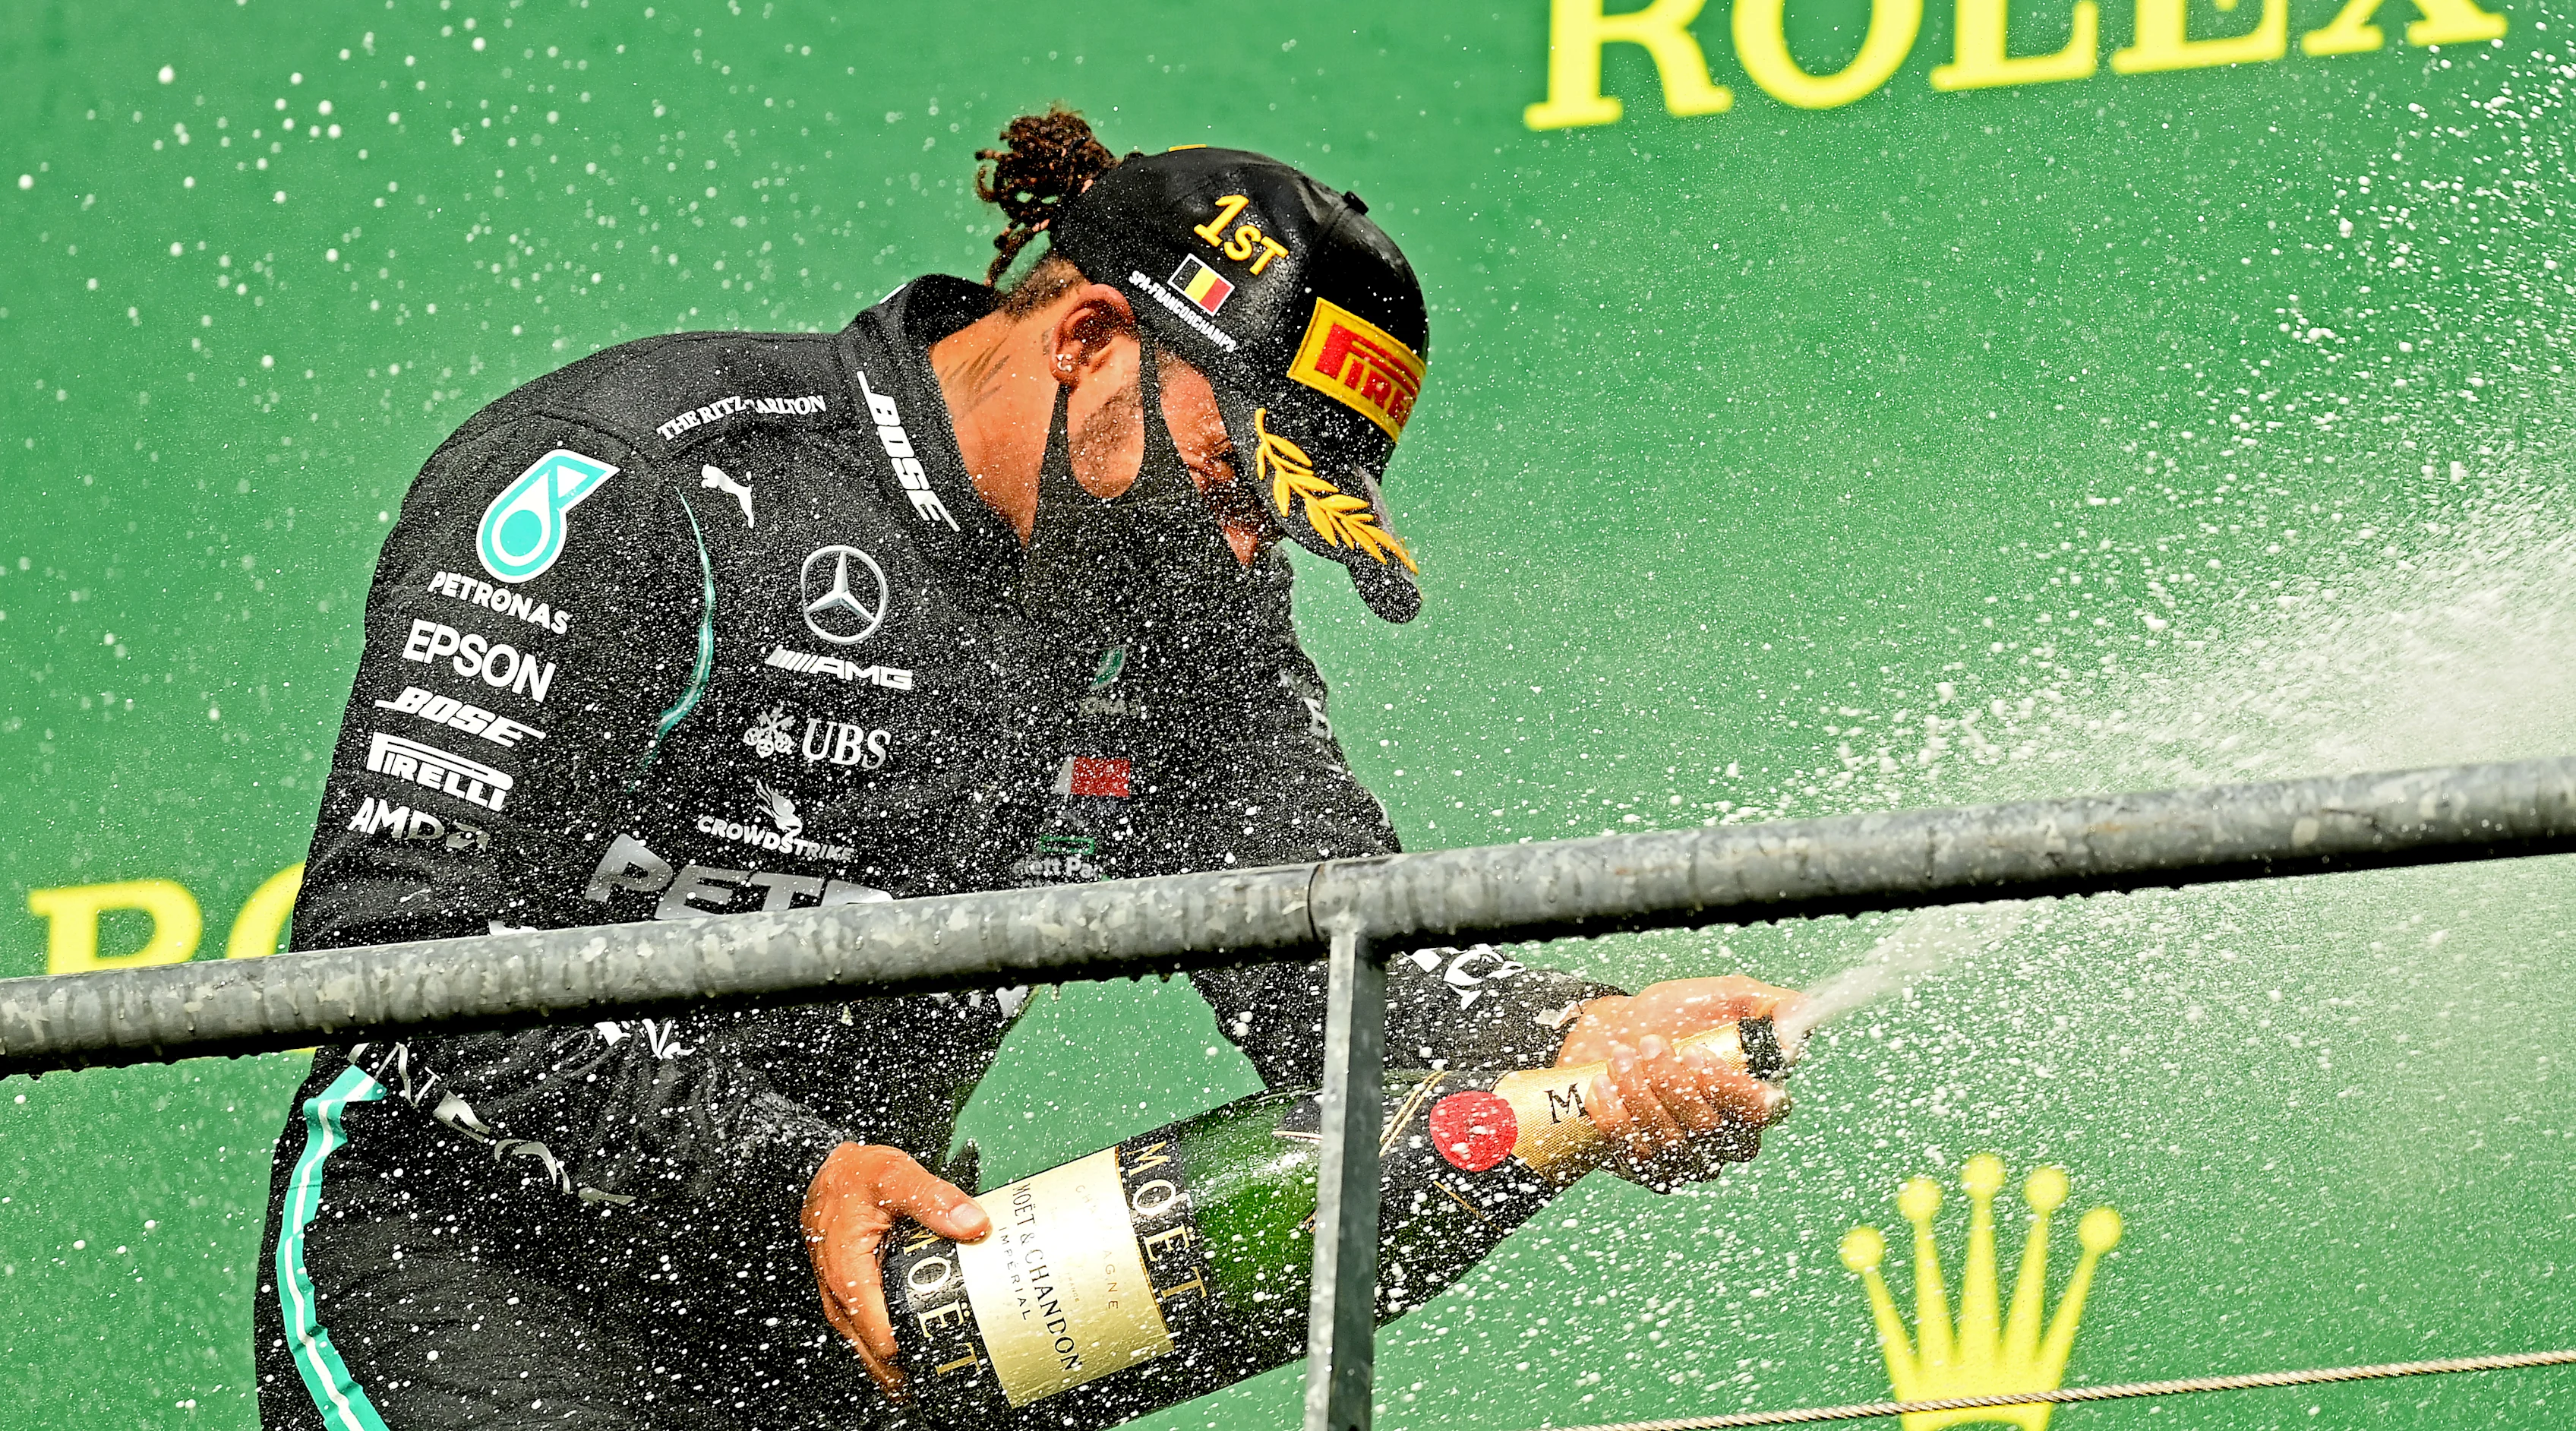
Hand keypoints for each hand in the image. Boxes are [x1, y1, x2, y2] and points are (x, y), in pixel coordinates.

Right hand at [802, 1143, 990, 1397]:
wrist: (828, 1172)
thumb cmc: (853, 1176)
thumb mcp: (894, 1175)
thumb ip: (933, 1198)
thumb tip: (971, 1223)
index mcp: (848, 1273)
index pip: (883, 1336)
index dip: (917, 1347)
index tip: (952, 1347)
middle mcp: (840, 1296)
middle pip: (877, 1357)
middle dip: (913, 1366)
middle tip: (955, 1363)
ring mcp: (842, 1301)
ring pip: (871, 1353)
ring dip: (903, 1364)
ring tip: (942, 1365)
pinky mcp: (848, 1299)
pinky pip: (869, 1335)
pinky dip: (893, 1347)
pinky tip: (918, 1346)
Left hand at [1555, 975, 1805, 1190]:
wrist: (1615, 1031)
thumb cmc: (1678, 1016)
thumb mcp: (1728, 997)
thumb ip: (1773, 1007)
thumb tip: (1798, 1030)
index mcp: (1757, 1100)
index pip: (1763, 1112)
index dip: (1730, 1088)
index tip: (1695, 1054)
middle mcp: (1729, 1140)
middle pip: (1711, 1129)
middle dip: (1673, 1084)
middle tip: (1649, 1044)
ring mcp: (1689, 1160)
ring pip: (1673, 1145)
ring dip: (1642, 1097)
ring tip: (1622, 1057)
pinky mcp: (1648, 1169)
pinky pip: (1637, 1157)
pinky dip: (1617, 1120)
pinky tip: (1603, 1086)